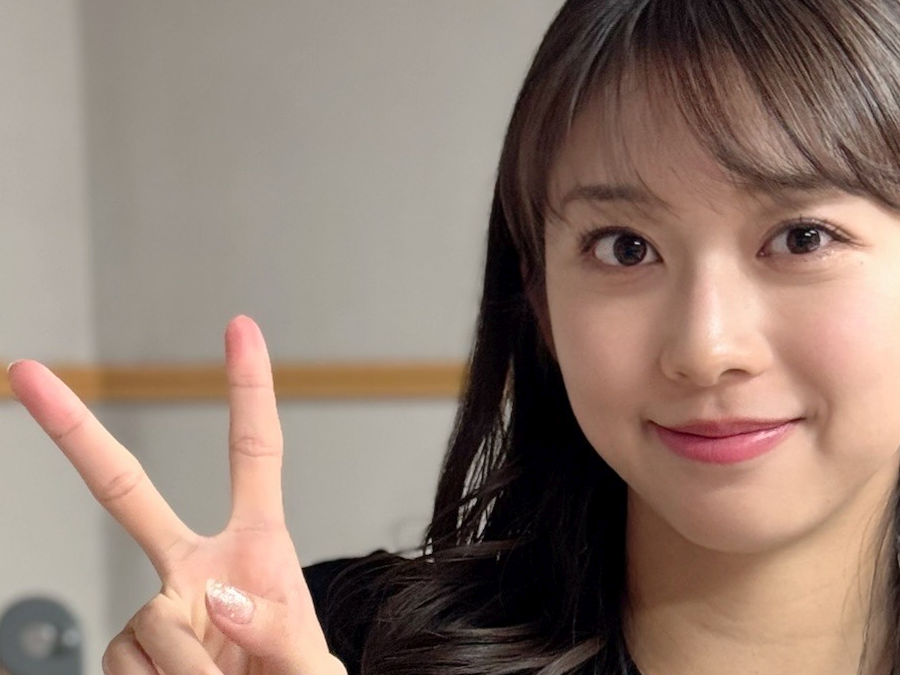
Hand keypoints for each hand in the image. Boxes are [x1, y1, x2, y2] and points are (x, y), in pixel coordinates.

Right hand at [8, 316, 344, 674]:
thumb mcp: (309, 660)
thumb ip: (276, 627)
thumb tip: (211, 596)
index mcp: (256, 546)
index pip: (254, 452)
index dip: (249, 388)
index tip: (241, 326)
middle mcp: (196, 565)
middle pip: (126, 491)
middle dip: (75, 433)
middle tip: (26, 372)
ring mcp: (157, 606)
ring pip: (149, 623)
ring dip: (189, 670)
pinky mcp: (125, 651)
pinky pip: (126, 665)